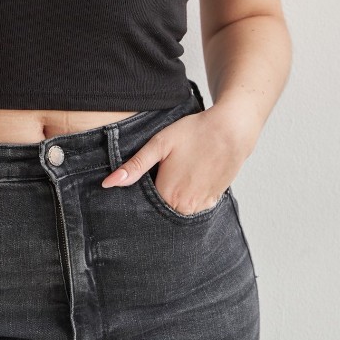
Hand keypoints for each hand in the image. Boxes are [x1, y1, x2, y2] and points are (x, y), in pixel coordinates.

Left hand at [101, 105, 252, 214]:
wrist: (231, 130)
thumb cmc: (194, 133)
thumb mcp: (160, 144)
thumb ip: (135, 166)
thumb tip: (108, 184)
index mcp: (167, 195)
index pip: (144, 205)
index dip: (140, 192)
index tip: (143, 179)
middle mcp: (184, 208)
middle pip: (160, 209)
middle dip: (156, 197)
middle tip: (163, 171)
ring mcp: (201, 207)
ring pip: (177, 208)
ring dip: (172, 197)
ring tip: (177, 172)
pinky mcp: (213, 201)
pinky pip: (194, 206)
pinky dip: (188, 196)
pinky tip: (190, 176)